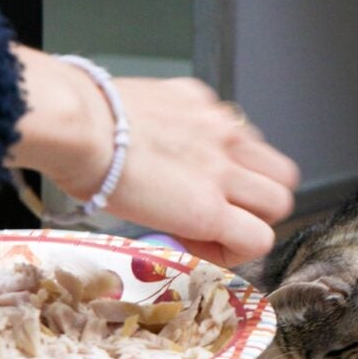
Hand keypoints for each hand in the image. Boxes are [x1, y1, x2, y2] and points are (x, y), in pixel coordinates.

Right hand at [8, 47, 299, 264]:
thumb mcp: (137, 110)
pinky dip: (237, 251)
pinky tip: (202, 251)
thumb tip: (151, 158)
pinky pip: (256, 237)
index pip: (249, 144)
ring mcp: (223, 171)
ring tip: (213, 236)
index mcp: (204, 108)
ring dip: (252, 223)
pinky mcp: (210, 208)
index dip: (237, 175)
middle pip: (280, 172)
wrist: (77, 126)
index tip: (209, 191)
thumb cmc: (84, 120)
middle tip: (223, 216)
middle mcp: (224, 133)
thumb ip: (161, 131)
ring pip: (279, 203)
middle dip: (258, 199)